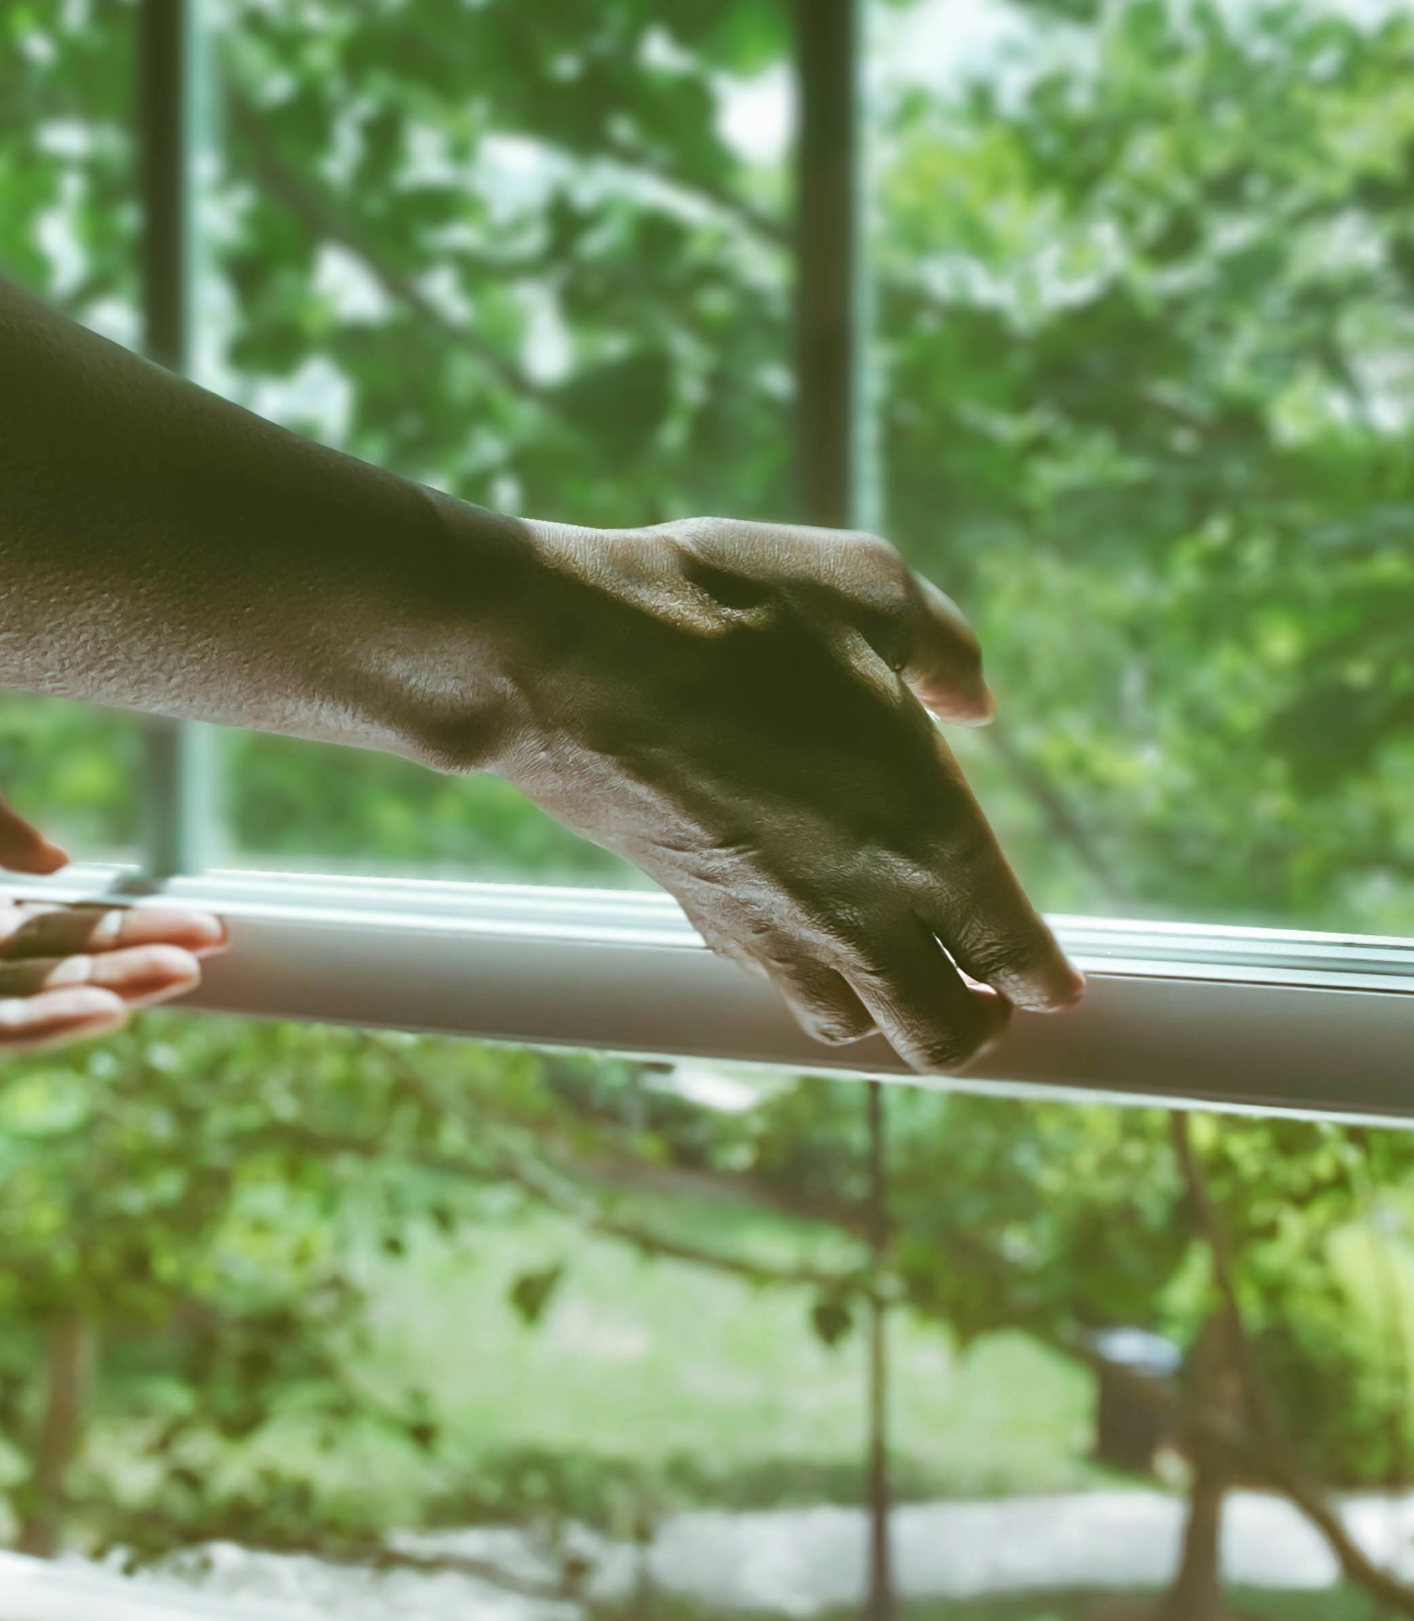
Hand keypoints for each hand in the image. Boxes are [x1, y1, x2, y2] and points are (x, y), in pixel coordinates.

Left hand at [0, 681, 224, 1048]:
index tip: (192, 919)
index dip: (109, 920)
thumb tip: (56, 862)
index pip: (28, 916)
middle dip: (119, 961)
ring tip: (172, 980)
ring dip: (88, 996)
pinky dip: (20, 1020)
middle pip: (26, 966)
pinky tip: (89, 1004)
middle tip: (206, 955)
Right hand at [506, 518, 1080, 1071]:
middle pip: (939, 1035)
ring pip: (849, 1027)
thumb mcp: (865, 584)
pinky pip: (766, 981)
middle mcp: (857, 905)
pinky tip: (792, 926)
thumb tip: (973, 696)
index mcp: (928, 833)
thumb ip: (943, 646)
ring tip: (891, 976)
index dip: (1042, 979)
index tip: (1053, 987)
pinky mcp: (695, 914)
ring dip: (882, 1015)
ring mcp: (769, 923)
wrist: (567, 657)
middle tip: (982, 997)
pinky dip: (795, 975)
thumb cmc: (723, 611)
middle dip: (974, 1026)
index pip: (1011, 953)